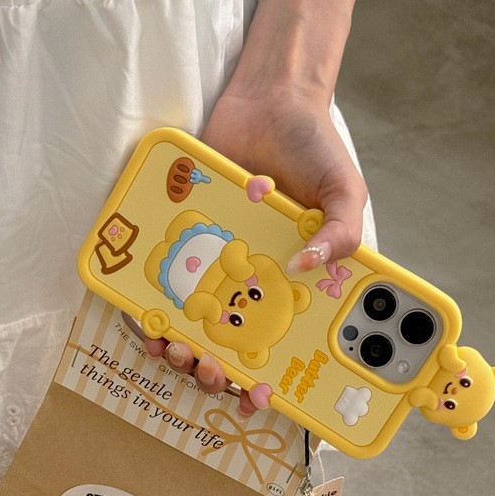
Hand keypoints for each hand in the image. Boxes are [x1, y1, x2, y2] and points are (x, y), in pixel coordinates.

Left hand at [147, 89, 367, 414]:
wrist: (269, 101)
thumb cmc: (314, 149)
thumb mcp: (345, 191)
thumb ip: (341, 232)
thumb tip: (306, 267)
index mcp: (299, 280)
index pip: (287, 339)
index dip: (275, 374)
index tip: (260, 394)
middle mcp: (258, 278)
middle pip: (236, 339)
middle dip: (221, 367)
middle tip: (211, 371)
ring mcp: (222, 262)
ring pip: (200, 319)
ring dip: (185, 346)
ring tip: (176, 351)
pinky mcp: (192, 240)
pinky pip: (172, 279)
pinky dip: (158, 306)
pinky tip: (149, 322)